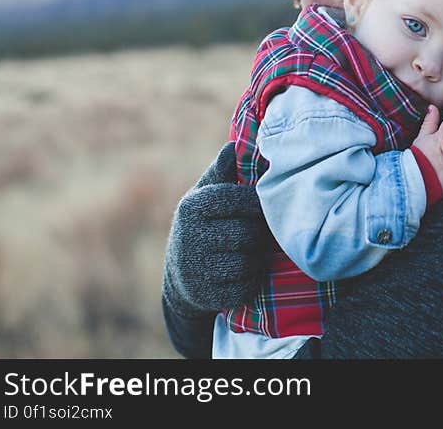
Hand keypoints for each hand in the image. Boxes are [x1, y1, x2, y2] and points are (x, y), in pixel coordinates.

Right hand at [162, 142, 271, 314]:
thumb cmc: (205, 223)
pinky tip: (245, 272)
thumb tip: (234, 145)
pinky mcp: (205, 295)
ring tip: (252, 252)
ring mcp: (196, 268)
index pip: (240, 199)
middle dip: (260, 235)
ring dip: (257, 259)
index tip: (261, 208)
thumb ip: (223, 171)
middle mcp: (190, 236)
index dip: (258, 205)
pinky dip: (252, 281)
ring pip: (249, 262)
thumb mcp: (207, 194)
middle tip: (260, 234)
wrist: (181, 274)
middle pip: (249, 233)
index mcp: (193, 205)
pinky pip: (246, 287)